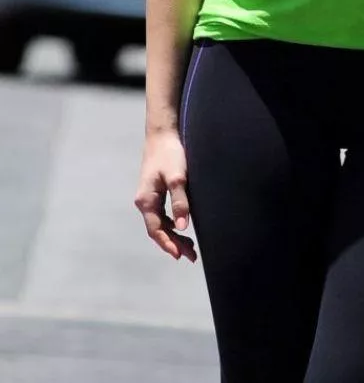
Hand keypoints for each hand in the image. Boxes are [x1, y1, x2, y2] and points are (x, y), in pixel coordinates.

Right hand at [134, 129, 196, 262]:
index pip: (156, 230)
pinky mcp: (155, 191)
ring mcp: (149, 197)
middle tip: (192, 256)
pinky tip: (182, 228)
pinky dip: (172, 224)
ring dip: (174, 236)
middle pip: (158, 229)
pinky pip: (162, 215)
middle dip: (173, 244)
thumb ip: (180, 202)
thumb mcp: (177, 177)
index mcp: (146, 200)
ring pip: (160, 223)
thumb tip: (183, 227)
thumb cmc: (170, 154)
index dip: (168, 244)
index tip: (180, 256)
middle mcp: (144, 201)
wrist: (162, 134)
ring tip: (190, 248)